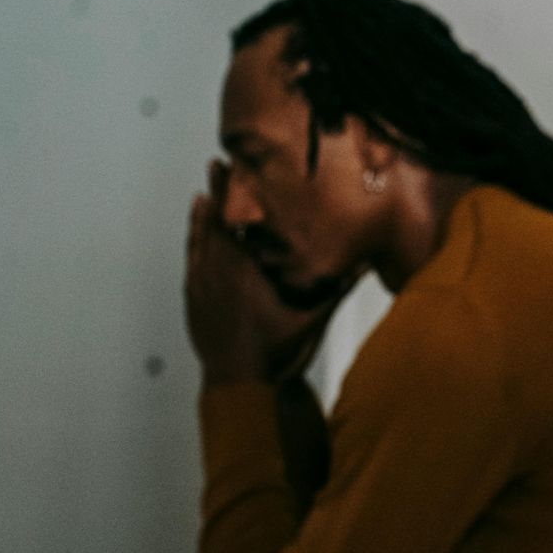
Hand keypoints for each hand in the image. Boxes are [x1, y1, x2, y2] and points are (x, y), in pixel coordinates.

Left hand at [184, 161, 342, 386]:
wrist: (239, 386)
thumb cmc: (274, 352)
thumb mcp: (313, 317)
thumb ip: (337, 287)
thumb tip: (361, 263)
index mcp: (244, 271)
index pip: (234, 219)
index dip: (230, 191)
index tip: (227, 166)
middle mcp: (218, 273)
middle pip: (213, 222)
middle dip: (216, 193)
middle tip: (215, 167)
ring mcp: (202, 287)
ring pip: (199, 241)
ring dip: (201, 216)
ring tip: (201, 195)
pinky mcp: (194, 301)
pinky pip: (191, 261)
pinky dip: (193, 242)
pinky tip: (195, 236)